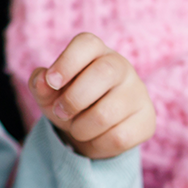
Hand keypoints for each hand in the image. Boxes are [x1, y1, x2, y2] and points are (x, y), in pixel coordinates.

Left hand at [28, 32, 154, 158]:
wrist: (90, 129)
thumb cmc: (67, 100)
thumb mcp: (48, 94)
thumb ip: (40, 85)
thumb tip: (42, 79)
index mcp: (95, 51)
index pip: (87, 43)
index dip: (67, 62)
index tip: (52, 81)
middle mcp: (121, 66)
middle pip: (103, 73)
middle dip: (73, 99)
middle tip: (60, 112)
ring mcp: (138, 93)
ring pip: (107, 113)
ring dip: (81, 128)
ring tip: (77, 128)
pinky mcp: (147, 120)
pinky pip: (119, 137)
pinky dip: (97, 144)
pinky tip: (95, 138)